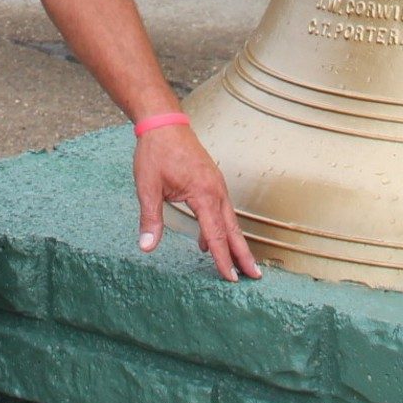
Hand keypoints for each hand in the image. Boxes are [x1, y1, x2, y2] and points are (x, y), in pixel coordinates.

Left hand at [133, 125, 260, 281]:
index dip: (223, 259)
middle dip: (243, 254)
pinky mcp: (211, 180)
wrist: (164, 122)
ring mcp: (216, 184)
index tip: (231, 279)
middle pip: (232, 228)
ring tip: (242, 264)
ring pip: (229, 219)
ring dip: (235, 242)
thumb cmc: (156, 152)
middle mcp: (216, 190)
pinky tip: (207, 241)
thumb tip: (147, 247)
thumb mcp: (148, 187)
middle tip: (255, 277)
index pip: (215, 234)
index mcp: (203, 193)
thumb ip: (151, 218)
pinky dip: (221, 227)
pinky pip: (221, 209)